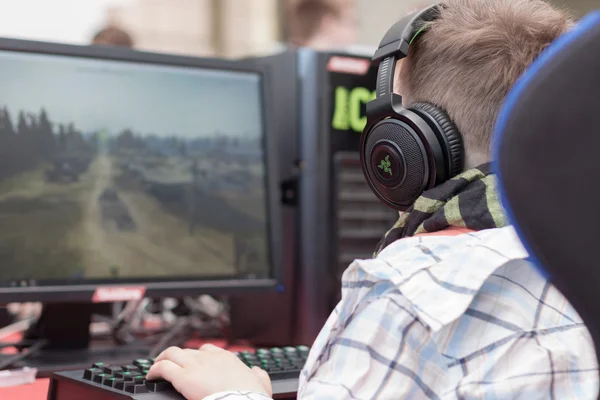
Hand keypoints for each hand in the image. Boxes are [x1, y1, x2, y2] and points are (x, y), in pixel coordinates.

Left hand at [147, 344, 271, 399]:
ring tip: (156, 367)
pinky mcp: (182, 377)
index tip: (192, 362)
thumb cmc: (250, 397)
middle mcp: (208, 358)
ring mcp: (194, 365)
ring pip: (171, 353)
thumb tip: (257, 372)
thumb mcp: (261, 384)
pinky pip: (162, 368)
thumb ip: (258, 376)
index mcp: (226, 358)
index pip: (207, 350)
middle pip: (187, 351)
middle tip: (170, 365)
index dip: (197, 356)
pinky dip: (154, 370)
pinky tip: (150, 377)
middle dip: (178, 357)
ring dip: (162, 359)